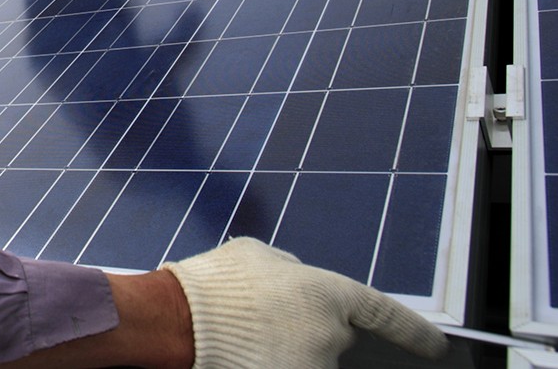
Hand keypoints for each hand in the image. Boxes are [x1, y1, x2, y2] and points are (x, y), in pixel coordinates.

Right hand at [163, 238, 446, 367]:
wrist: (178, 321)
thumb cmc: (215, 284)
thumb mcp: (257, 255)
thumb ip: (291, 269)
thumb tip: (299, 277)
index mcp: (327, 293)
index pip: (386, 314)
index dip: (414, 330)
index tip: (435, 345)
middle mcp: (329, 335)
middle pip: (334, 338)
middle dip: (306, 330)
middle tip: (264, 320)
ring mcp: (312, 366)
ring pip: (309, 359)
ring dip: (286, 349)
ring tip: (245, 335)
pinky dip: (271, 362)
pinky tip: (245, 354)